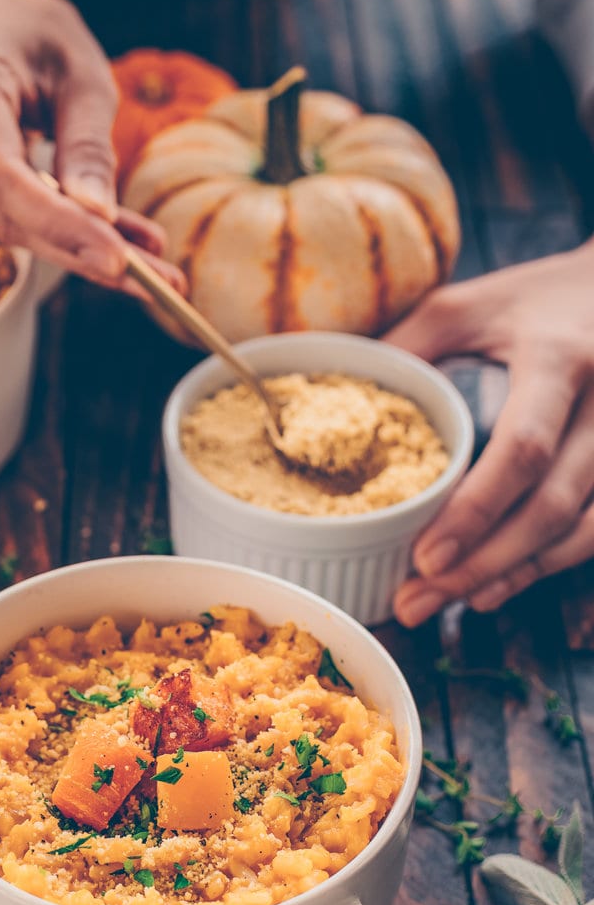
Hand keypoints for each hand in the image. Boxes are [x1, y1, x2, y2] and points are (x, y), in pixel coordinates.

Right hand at [0, 0, 181, 292]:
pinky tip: (113, 244)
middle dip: (83, 252)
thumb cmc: (33, 36)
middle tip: (159, 280)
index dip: (55, 223)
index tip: (117, 260)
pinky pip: (3, 217)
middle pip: (4, 213)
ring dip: (79, 250)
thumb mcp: (80, 70)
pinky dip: (59, 234)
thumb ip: (87, 142)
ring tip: (152, 264)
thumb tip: (98, 216)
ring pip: (7, 225)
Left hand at [383, 240, 593, 625]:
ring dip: (512, 576)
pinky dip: (543, 566)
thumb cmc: (534, 300)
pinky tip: (492, 587)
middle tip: (416, 601)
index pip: (523, 450)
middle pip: (552, 507)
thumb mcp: (465, 306)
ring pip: (580, 532)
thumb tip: (336, 404)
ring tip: (445, 604)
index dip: (475, 512)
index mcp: (559, 360)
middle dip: (482, 564)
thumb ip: (408, 348)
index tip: (424, 557)